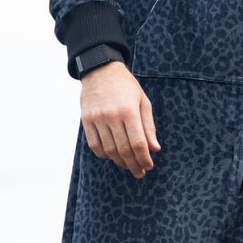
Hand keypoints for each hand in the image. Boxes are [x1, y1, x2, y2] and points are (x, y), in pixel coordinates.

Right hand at [80, 62, 159, 177]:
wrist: (100, 70)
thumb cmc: (126, 86)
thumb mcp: (143, 101)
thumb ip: (149, 126)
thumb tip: (155, 148)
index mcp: (129, 111)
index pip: (138, 143)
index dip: (144, 158)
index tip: (149, 166)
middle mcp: (112, 117)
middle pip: (124, 150)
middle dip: (134, 164)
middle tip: (140, 172)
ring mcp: (97, 119)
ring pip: (109, 150)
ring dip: (120, 162)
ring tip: (128, 166)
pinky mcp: (86, 121)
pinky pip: (94, 145)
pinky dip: (103, 155)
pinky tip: (112, 156)